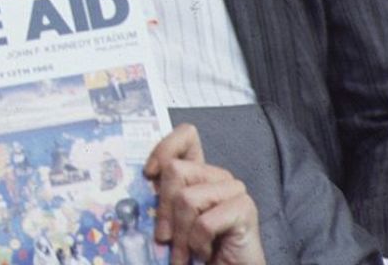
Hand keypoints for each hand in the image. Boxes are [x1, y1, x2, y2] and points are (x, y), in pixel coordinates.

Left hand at [145, 125, 264, 264]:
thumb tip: (142, 181)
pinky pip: (204, 222)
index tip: (148, 174)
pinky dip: (198, 244)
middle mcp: (217, 176)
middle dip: (164, 211)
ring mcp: (233, 190)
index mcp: (199, 173)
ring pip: (186, 198)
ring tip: (186, 252)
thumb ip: (161, 199)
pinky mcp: (244, 208)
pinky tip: (206, 252)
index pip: (186, 136)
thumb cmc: (196, 250)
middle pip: (175, 170)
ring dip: (181, 234)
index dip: (163, 148)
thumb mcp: (171, 220)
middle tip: (166, 239)